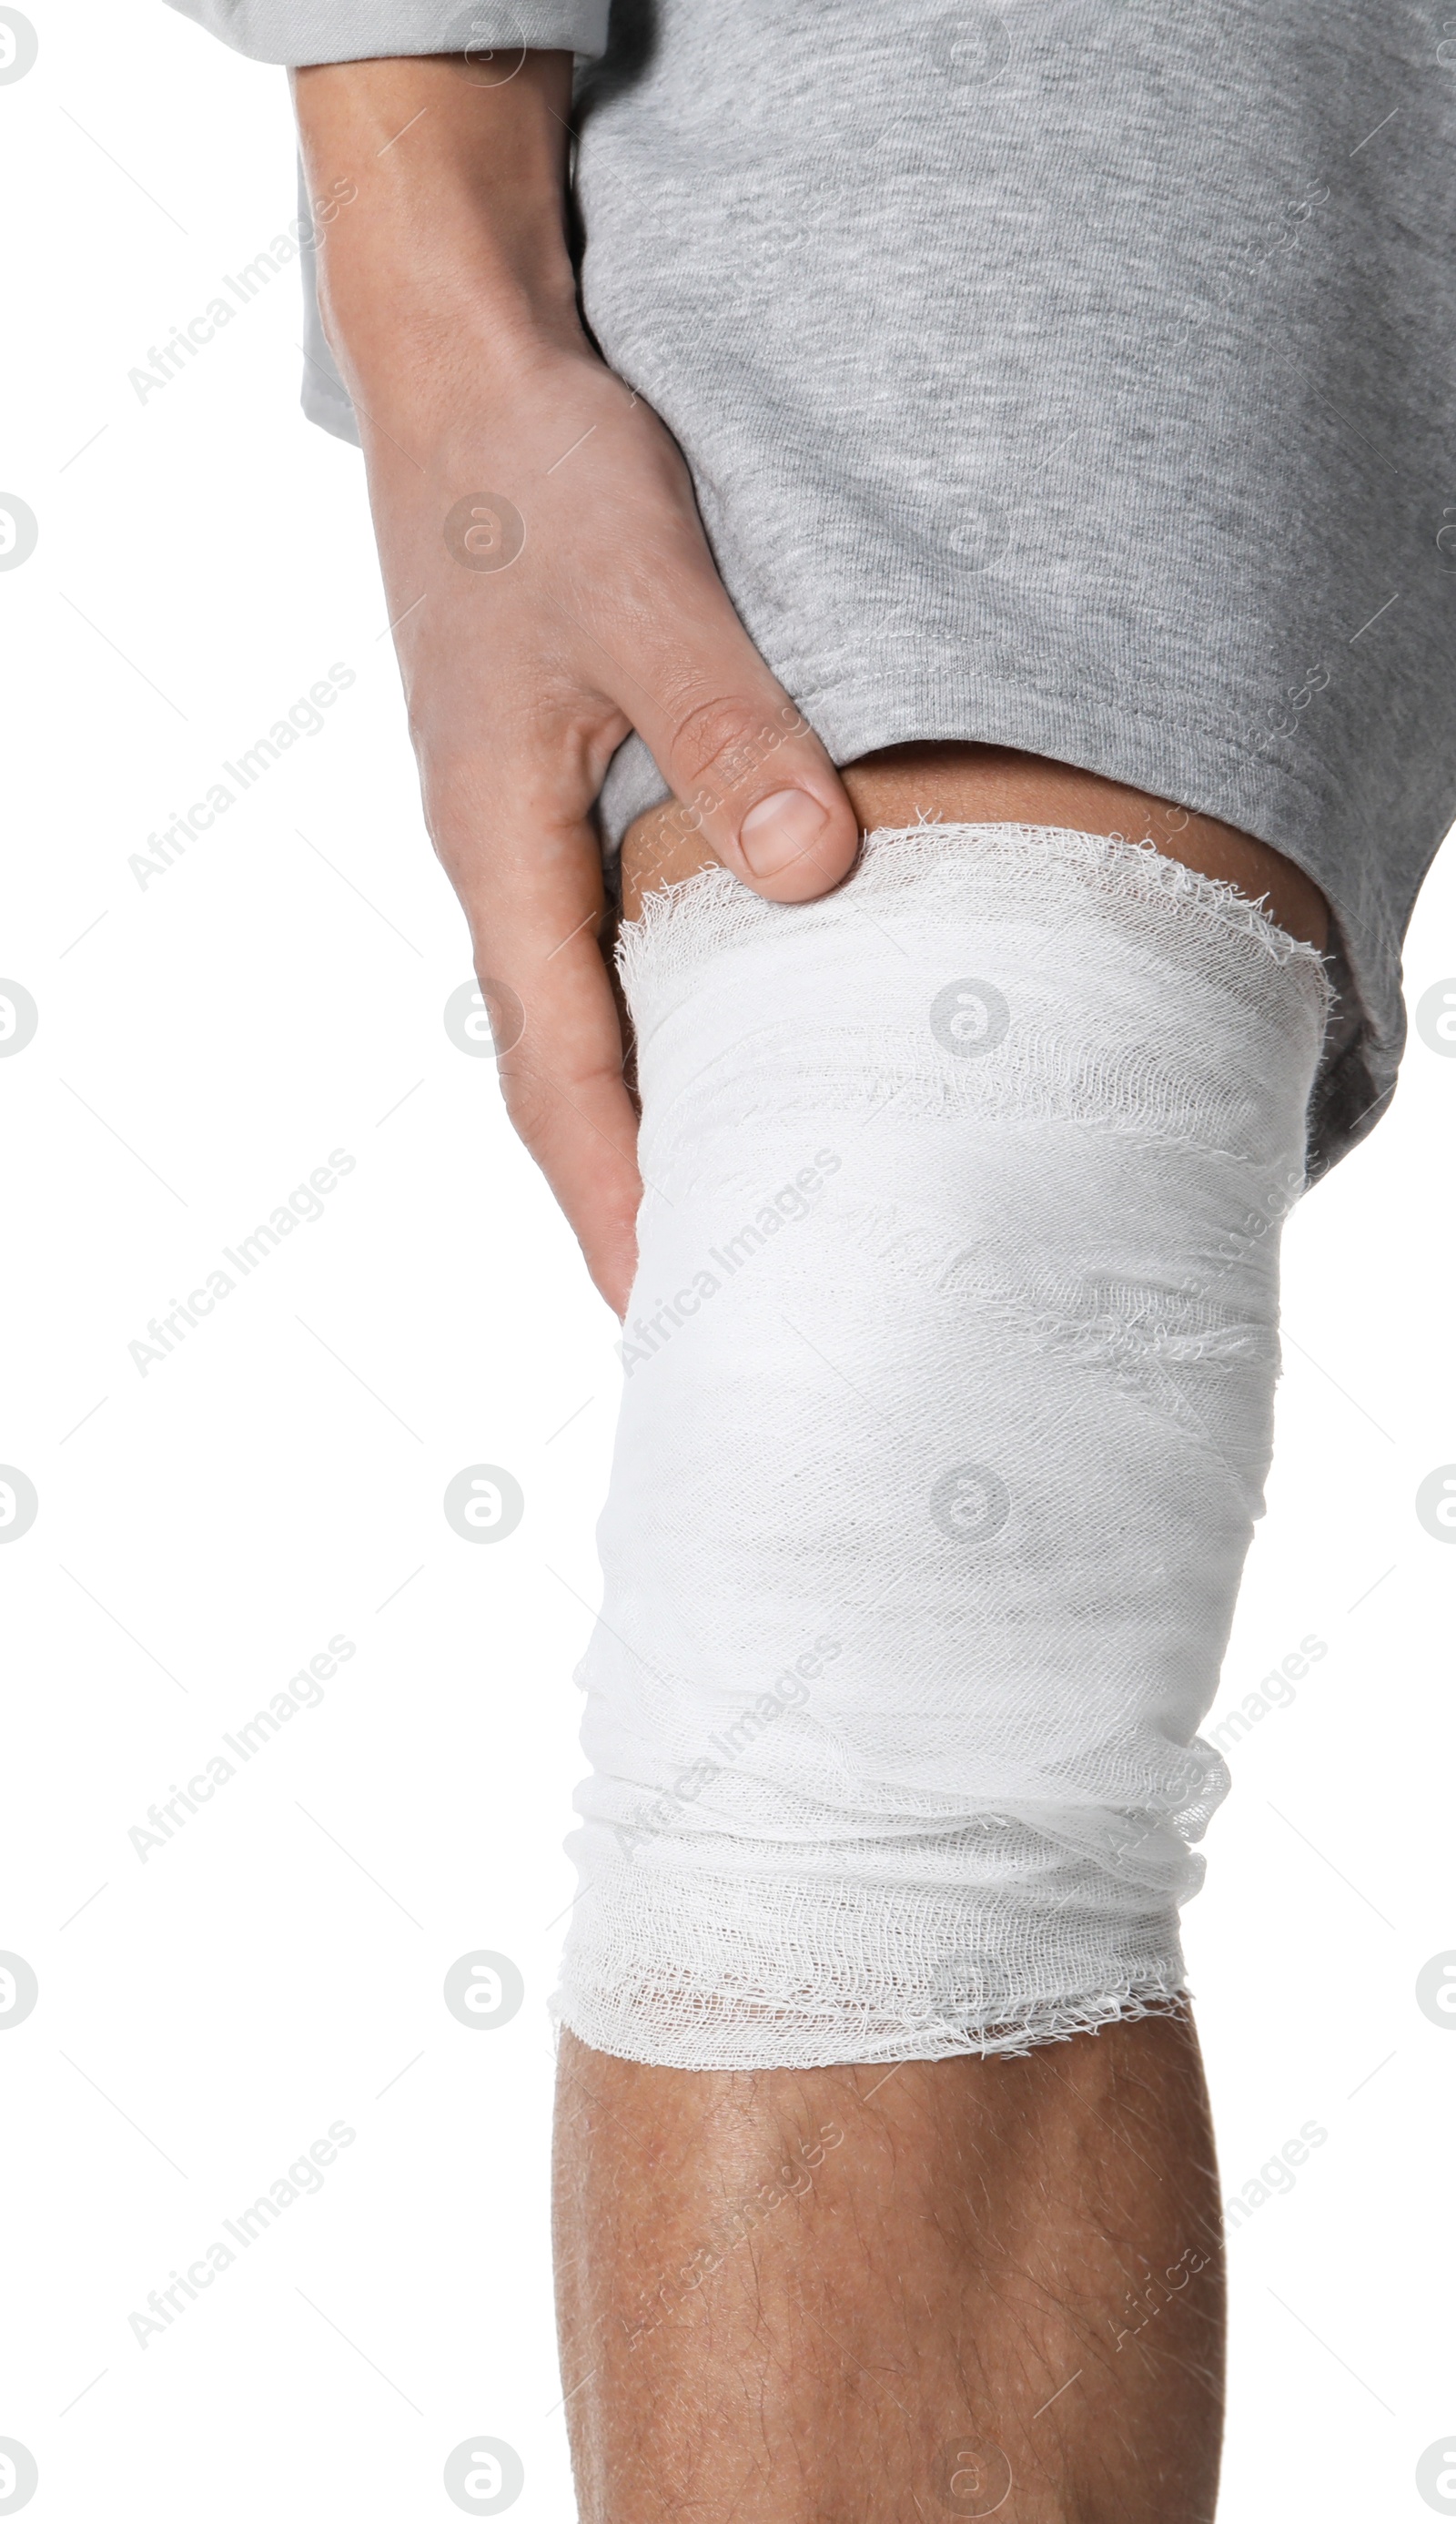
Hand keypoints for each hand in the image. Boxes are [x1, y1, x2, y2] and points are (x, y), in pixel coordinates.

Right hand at [294, 55, 859, 1316]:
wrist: (470, 370)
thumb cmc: (539, 475)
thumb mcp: (647, 591)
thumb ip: (733, 731)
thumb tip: (816, 873)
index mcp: (498, 844)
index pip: (554, 1067)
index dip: (610, 1191)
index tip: (659, 1304)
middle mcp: (500, 861)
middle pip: (555, 1073)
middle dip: (616, 1198)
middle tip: (693, 1316)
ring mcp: (522, 831)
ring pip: (578, 1014)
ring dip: (635, 1121)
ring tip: (717, 1216)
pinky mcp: (556, 787)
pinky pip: (598, 944)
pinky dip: (652, 1023)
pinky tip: (721, 1045)